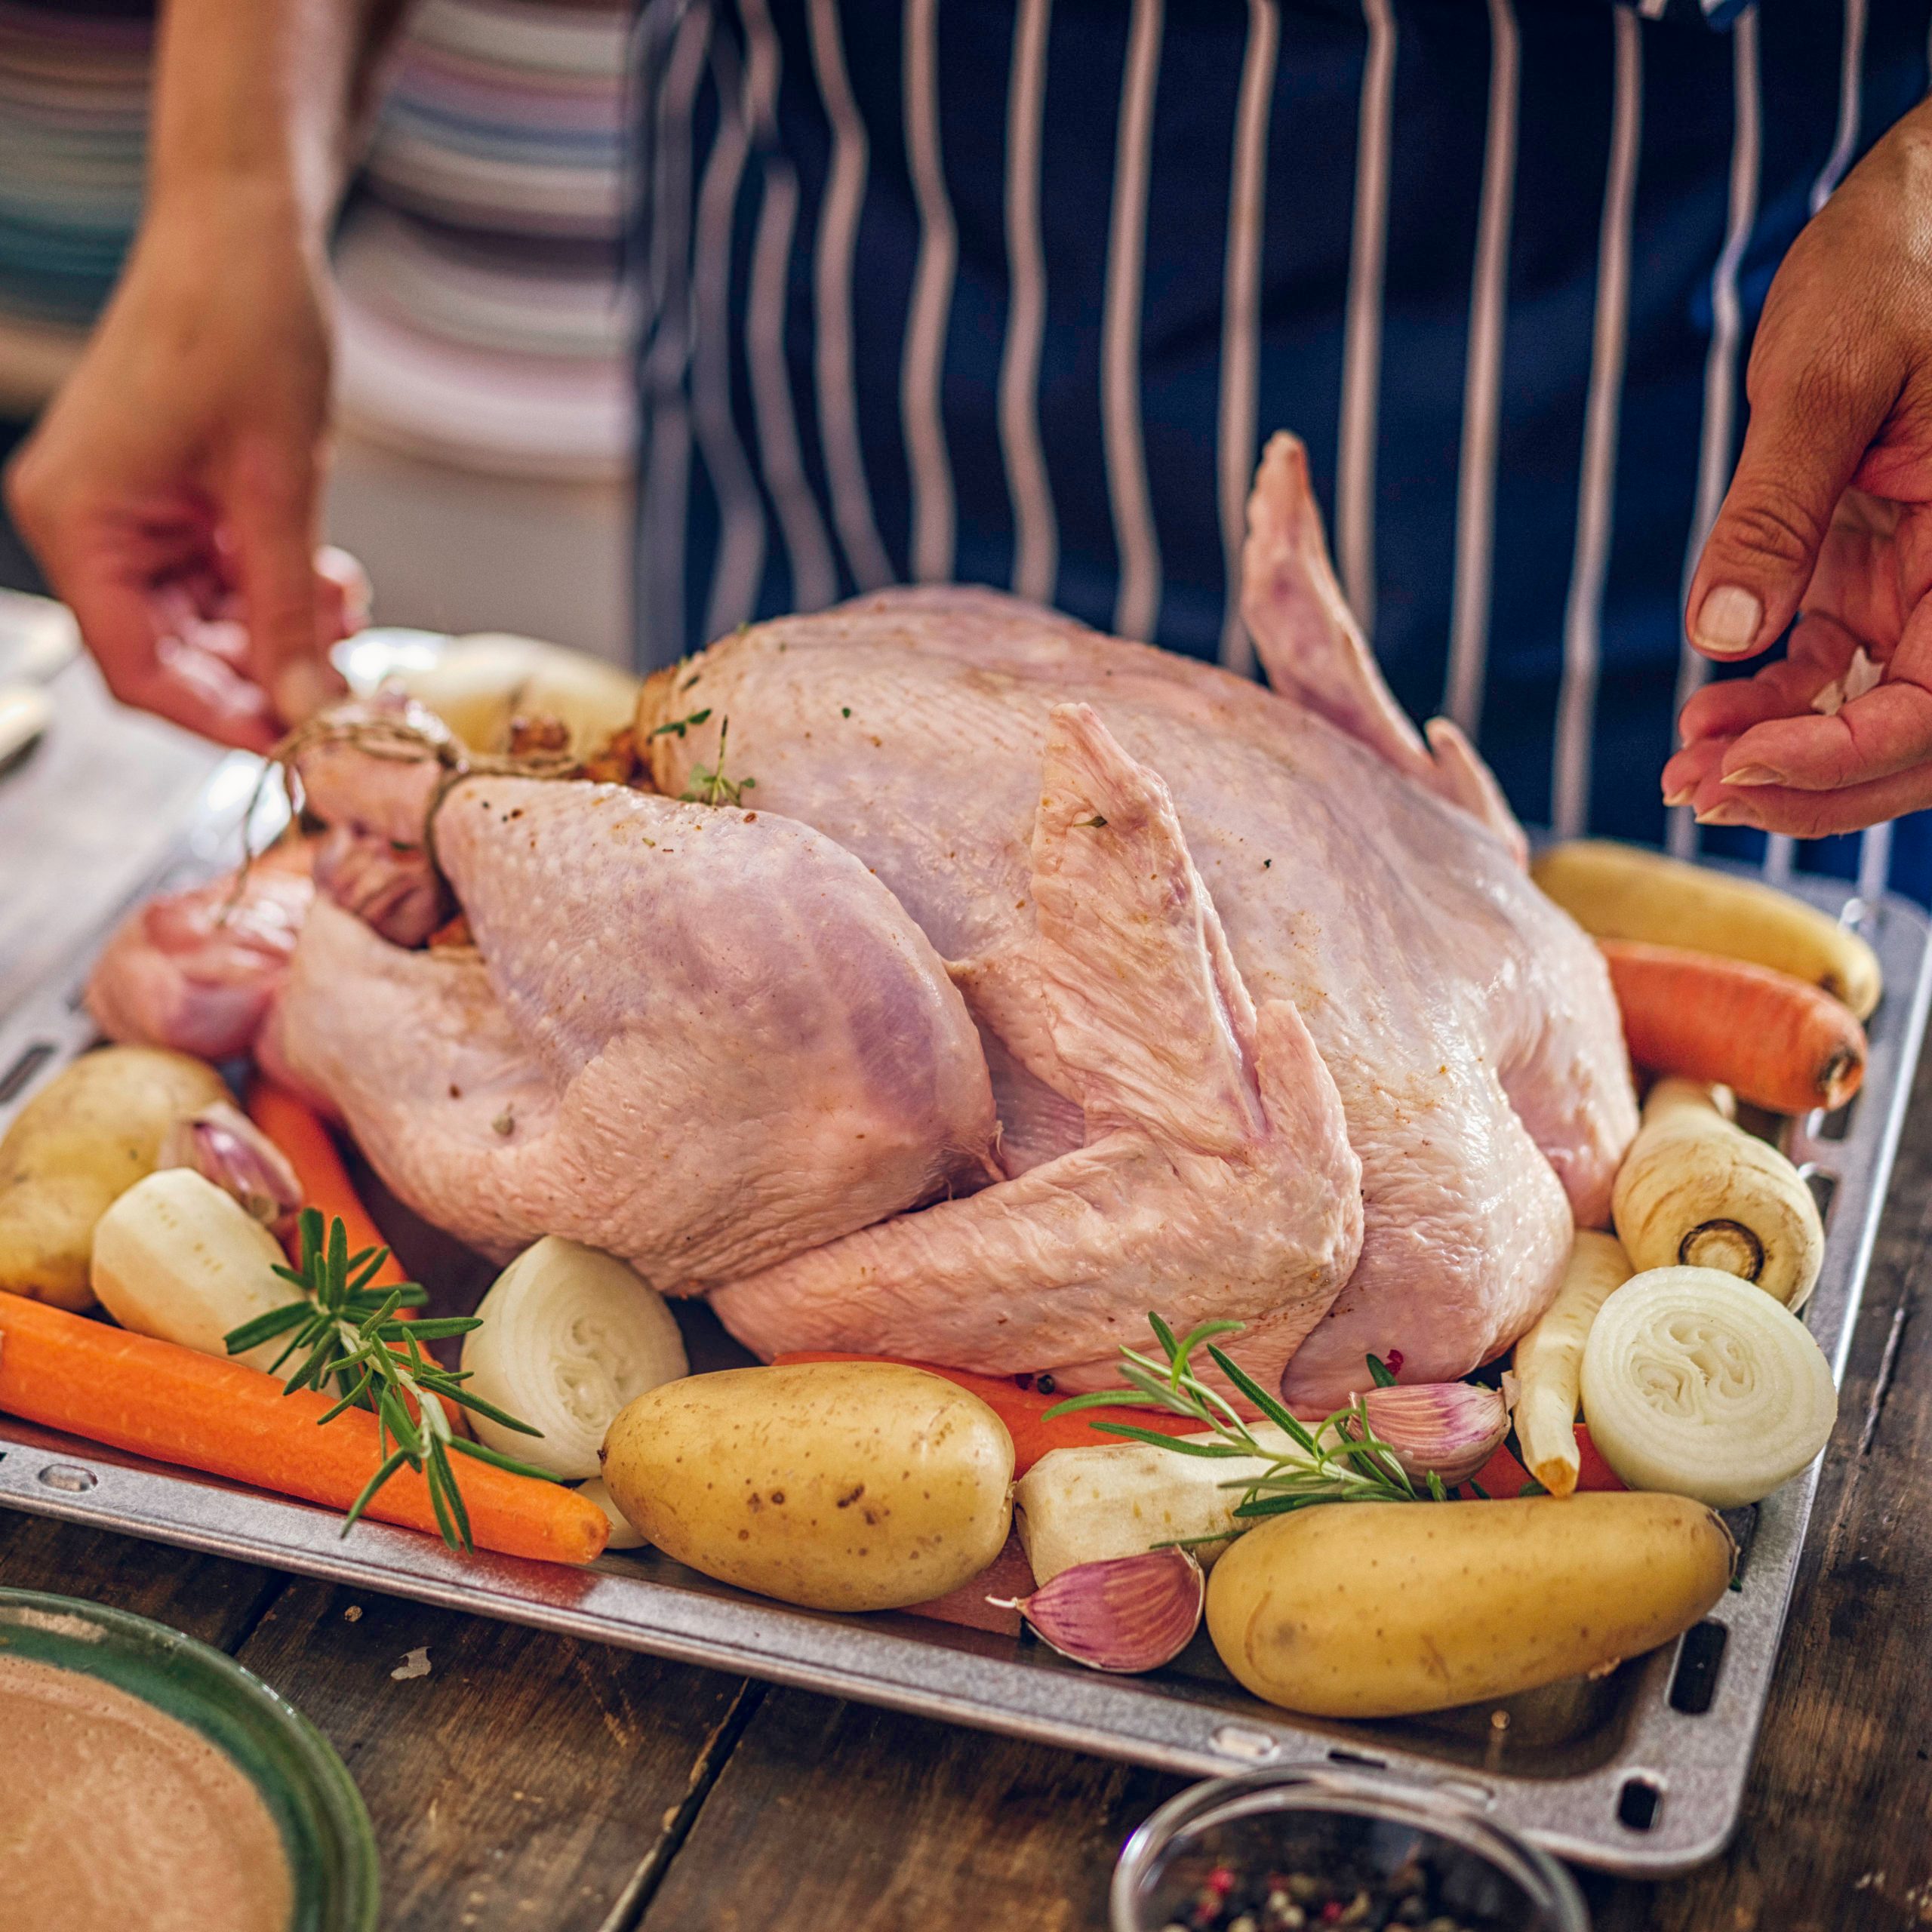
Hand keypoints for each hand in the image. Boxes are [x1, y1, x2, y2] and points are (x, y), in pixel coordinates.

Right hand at [4, 190, 359, 751]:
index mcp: (76, 521)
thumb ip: (289, 611)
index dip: (220, 720)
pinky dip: (274, 596)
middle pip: (171, 657)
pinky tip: (331, 585)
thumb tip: (310, 711)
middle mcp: (82, 525)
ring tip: (347, 617)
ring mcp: (123, 515)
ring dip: (280, 637)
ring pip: (204, 627)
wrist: (245, 229)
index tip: (300, 746)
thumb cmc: (244, 326)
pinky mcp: (166, 504)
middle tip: (349, 692)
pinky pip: (217, 584)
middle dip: (263, 677)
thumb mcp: (279, 488)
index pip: (138, 670)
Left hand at [1665, 108, 1931, 837]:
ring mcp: (1923, 580)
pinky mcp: (1873, 567)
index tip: (1735, 767)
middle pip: (1912, 739)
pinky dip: (1771, 704)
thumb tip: (1726, 634)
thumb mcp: (1825, 376)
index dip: (1841, 760)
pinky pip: (1832, 667)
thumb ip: (1776, 509)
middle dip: (1807, 785)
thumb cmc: (1897, 261)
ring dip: (1780, 756)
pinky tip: (1704, 713)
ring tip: (1682, 767)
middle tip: (1693, 792)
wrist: (1915, 211)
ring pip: (1869, 716)